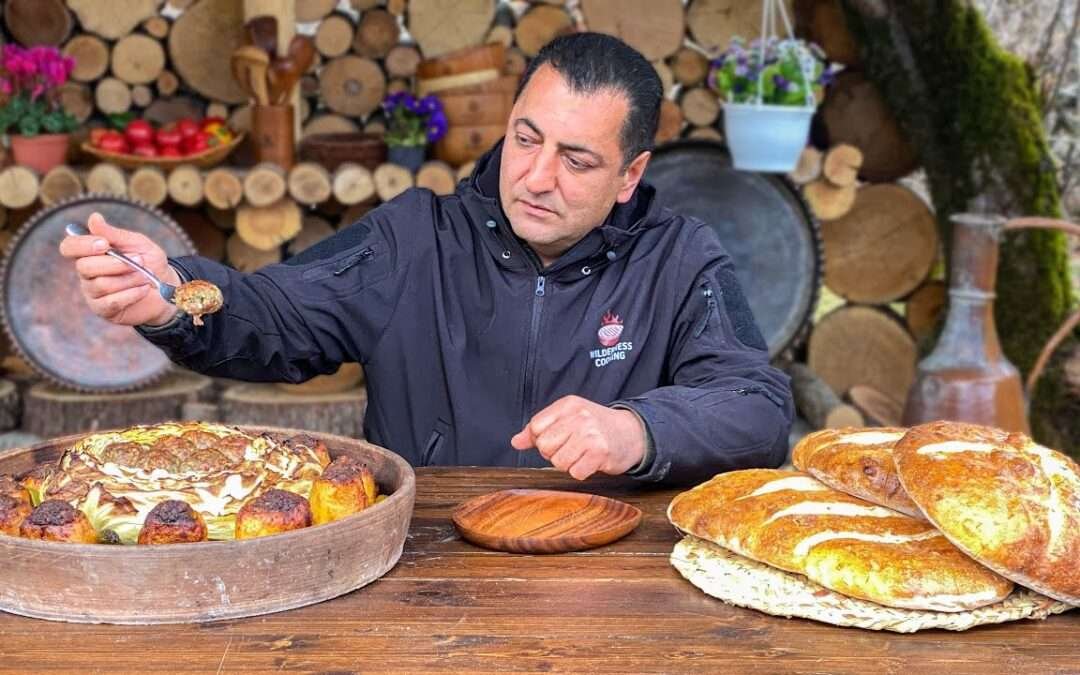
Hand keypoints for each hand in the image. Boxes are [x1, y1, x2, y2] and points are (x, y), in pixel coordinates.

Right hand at [58, 212, 180, 326]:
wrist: (167, 288)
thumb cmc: (150, 262)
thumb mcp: (137, 244)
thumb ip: (115, 234)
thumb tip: (93, 218)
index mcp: (90, 253)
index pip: (69, 247)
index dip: (82, 245)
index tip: (105, 244)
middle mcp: (86, 273)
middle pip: (84, 267)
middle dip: (115, 263)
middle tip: (140, 260)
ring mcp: (93, 293)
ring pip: (101, 285)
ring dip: (129, 279)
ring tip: (146, 276)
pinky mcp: (104, 310)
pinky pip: (111, 302)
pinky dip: (131, 294)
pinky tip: (144, 289)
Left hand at [510, 395, 645, 479]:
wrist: (632, 433)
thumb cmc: (596, 427)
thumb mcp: (568, 418)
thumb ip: (539, 429)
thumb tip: (516, 442)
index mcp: (568, 404)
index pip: (536, 426)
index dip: (542, 439)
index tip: (558, 438)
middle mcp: (579, 416)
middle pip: (545, 446)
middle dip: (555, 453)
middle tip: (573, 447)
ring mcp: (590, 434)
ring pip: (558, 462)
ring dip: (569, 464)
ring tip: (582, 454)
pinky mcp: (600, 452)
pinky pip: (575, 472)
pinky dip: (582, 472)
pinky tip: (591, 462)